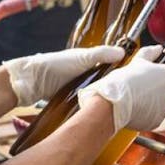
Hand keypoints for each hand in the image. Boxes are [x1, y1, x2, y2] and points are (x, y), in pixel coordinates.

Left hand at [3, 45, 125, 105]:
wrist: (31, 81)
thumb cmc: (54, 65)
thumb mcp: (81, 58)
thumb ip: (101, 55)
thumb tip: (122, 52)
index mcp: (89, 61)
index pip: (111, 66)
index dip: (121, 72)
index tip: (133, 79)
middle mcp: (85, 74)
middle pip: (105, 82)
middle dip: (113, 88)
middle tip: (125, 96)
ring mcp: (78, 87)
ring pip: (96, 93)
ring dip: (102, 98)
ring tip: (115, 106)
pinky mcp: (71, 100)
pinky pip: (86, 102)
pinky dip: (92, 106)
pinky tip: (99, 111)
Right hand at [79, 45, 164, 131]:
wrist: (114, 100)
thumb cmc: (125, 80)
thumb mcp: (138, 61)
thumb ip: (150, 53)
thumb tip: (157, 48)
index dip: (163, 78)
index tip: (152, 78)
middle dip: (157, 90)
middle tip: (140, 87)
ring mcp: (164, 108)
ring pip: (160, 105)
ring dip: (151, 102)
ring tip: (135, 97)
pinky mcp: (156, 121)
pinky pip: (153, 117)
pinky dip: (146, 114)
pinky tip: (134, 107)